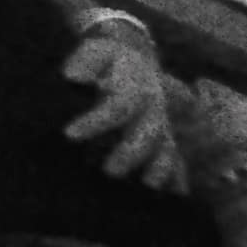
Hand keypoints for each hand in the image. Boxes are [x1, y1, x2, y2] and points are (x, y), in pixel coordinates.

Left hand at [62, 19, 185, 191]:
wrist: (137, 60)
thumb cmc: (109, 60)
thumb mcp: (98, 51)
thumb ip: (87, 60)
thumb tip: (73, 76)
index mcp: (134, 89)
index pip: (116, 107)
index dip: (95, 121)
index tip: (70, 134)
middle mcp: (152, 110)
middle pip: (147, 133)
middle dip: (130, 153)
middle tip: (109, 171)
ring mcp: (161, 125)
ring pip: (165, 149)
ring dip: (158, 169)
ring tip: (147, 188)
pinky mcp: (165, 138)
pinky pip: (174, 158)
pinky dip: (176, 177)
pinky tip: (173, 194)